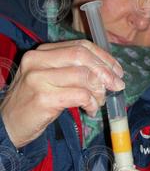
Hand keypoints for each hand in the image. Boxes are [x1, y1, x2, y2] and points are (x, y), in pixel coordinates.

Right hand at [0, 39, 124, 147]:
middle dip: (106, 72)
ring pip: (83, 76)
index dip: (103, 57)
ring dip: (99, 91)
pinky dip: (92, 103)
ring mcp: (39, 78)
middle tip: (117, 86)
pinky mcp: (43, 98)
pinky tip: (90, 110)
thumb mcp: (49, 79)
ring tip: (99, 102)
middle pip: (83, 56)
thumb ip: (72, 70)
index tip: (117, 71)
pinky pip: (80, 95)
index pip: (80, 46)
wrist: (7, 125)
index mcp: (41, 52)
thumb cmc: (33, 102)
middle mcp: (38, 61)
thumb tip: (107, 72)